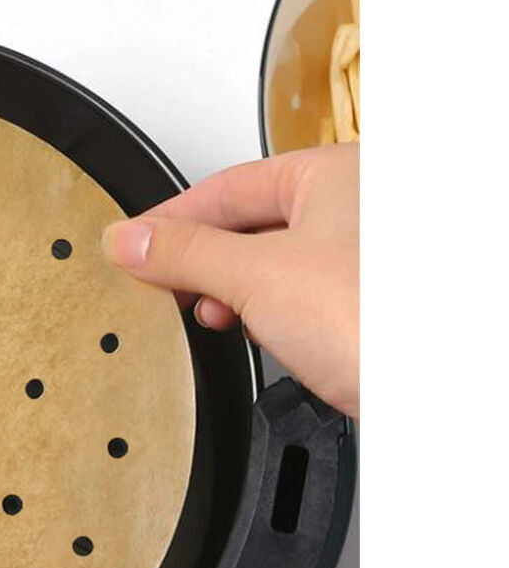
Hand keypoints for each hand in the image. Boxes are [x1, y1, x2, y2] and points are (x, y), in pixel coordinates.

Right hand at [104, 144, 358, 418]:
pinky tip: (259, 333)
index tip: (131, 247)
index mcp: (337, 173)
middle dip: (202, 259)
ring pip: (276, 262)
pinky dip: (270, 312)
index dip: (170, 219)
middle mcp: (361, 206)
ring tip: (213, 313)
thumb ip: (185, 253)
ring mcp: (367, 258)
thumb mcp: (256, 276)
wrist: (438, 394)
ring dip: (236, 290)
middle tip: (163, 284)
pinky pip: (301, 295)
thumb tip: (130, 240)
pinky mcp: (369, 305)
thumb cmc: (379, 319)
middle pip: (251, 223)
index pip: (226, 187)